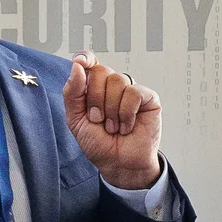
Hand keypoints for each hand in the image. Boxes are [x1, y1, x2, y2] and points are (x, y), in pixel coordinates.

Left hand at [63, 53, 163, 190]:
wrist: (118, 164)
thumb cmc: (99, 143)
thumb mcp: (75, 120)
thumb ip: (72, 93)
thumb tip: (77, 66)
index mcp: (94, 87)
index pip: (90, 62)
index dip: (85, 58)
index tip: (80, 62)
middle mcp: (113, 86)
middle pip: (100, 71)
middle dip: (95, 99)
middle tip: (99, 119)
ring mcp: (131, 90)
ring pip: (117, 81)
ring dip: (111, 110)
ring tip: (113, 127)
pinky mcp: (149, 98)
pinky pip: (134, 92)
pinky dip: (127, 113)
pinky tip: (127, 126)